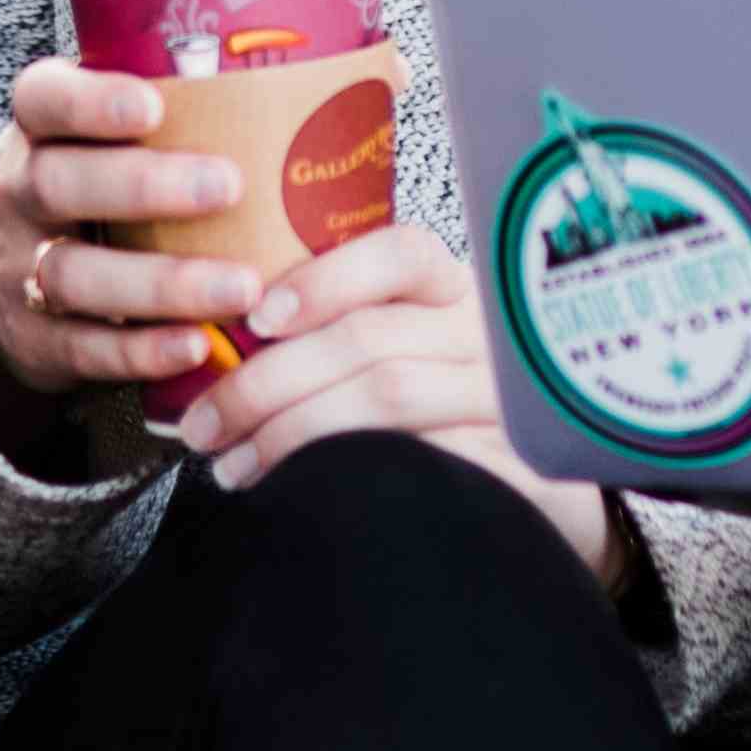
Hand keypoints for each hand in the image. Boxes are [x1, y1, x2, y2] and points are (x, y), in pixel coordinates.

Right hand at [0, 60, 269, 420]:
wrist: (28, 285)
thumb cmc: (116, 189)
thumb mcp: (133, 140)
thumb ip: (211, 107)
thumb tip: (365, 70)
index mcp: (43, 130)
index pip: (44, 98)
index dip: (91, 101)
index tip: (156, 106)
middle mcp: (23, 193)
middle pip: (61, 182)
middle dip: (145, 185)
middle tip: (230, 187)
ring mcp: (22, 269)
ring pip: (75, 274)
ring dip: (162, 282)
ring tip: (242, 287)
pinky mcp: (39, 340)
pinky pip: (85, 347)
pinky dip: (142, 350)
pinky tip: (199, 345)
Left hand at [167, 219, 622, 584]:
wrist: (546, 495)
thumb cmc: (450, 414)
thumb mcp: (409, 354)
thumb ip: (339, 336)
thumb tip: (219, 349)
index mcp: (457, 291)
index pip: (402, 254)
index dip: (324, 279)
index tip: (256, 318)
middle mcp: (490, 336)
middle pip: (370, 340)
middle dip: (268, 382)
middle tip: (204, 425)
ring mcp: (510, 403)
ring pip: (389, 399)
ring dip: (293, 434)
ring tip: (234, 465)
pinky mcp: (524, 468)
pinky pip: (428, 466)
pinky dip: (351, 478)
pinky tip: (305, 496)